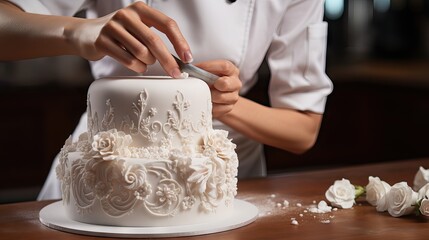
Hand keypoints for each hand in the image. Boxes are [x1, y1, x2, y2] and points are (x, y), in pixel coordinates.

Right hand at [66, 1, 191, 76]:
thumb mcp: (138, 28)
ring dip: (148, 63)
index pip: (167, 24)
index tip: (188, 58)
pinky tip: (137, 65)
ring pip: (141, 52)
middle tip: (176, 74)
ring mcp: (113, 27)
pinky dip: (137, 67)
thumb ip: (156, 38)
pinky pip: (128, 60)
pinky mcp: (102, 41)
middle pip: (154, 41)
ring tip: (144, 62)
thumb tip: (181, 59)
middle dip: (168, 60)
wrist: (86, 34)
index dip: (180, 42)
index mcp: (140, 9)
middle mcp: (127, 15)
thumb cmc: (120, 34)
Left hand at [195, 60, 241, 117]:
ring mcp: (234, 97)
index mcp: (231, 70)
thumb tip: (184, 69)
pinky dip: (208, 106)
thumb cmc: (210, 80)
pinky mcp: (229, 108)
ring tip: (200, 93)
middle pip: (225, 83)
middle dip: (211, 84)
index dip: (209, 66)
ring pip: (220, 97)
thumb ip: (200, 69)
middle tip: (201, 84)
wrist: (217, 95)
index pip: (224, 66)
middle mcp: (235, 83)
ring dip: (208, 96)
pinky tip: (203, 102)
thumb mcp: (208, 71)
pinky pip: (217, 109)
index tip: (196, 68)